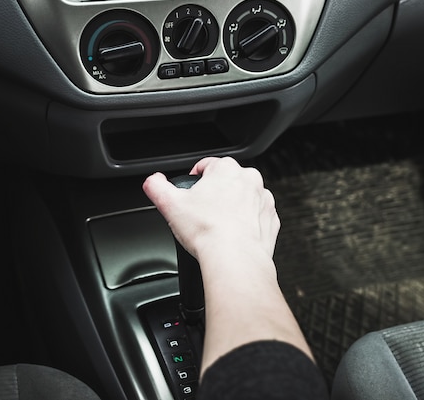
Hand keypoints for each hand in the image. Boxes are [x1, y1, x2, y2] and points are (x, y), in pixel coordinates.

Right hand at [142, 157, 279, 264]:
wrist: (235, 258)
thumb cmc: (208, 231)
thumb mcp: (170, 205)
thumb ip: (156, 187)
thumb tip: (152, 182)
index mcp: (226, 169)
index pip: (206, 165)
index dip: (194, 179)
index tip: (190, 194)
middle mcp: (249, 179)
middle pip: (225, 181)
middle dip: (213, 194)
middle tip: (201, 213)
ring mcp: (262, 199)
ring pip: (243, 198)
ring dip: (231, 207)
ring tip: (217, 226)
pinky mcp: (270, 219)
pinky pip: (255, 216)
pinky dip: (245, 223)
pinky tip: (232, 235)